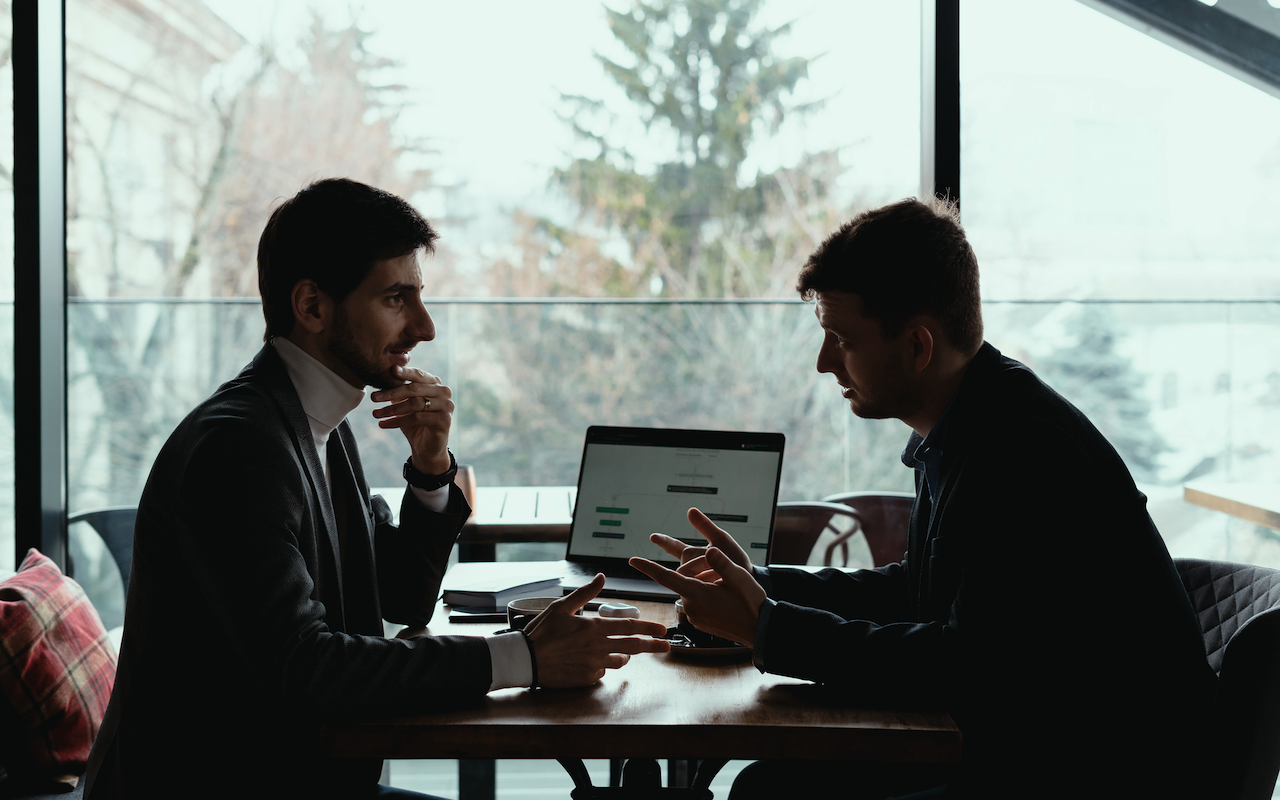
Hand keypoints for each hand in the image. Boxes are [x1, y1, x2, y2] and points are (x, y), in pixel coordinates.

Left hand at [370, 366, 452, 473]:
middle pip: (415, 389)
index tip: (391, 370)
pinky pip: (416, 418)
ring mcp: (446, 406)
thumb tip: (383, 378)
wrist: (427, 448)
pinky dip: (397, 421)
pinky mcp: (444, 421)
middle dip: (391, 393)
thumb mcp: (406, 404)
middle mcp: (444, 392)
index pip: (419, 375)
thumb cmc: (415, 423)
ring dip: (392, 409)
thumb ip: (400, 391)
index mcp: (436, 384)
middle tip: (374, 397)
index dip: (406, 372)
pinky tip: (384, 424)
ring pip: (414, 404)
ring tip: (376, 414)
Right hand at [523, 574, 670, 687]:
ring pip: (619, 661)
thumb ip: (585, 593)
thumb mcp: (561, 607)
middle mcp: (598, 647)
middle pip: (633, 646)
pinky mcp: (586, 679)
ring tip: (624, 654)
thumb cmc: (541, 632)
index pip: (629, 626)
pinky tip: (589, 662)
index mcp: (594, 627)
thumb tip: (601, 577)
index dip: (648, 627)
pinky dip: (600, 667)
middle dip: (652, 645)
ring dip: (624, 656)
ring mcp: (593, 665)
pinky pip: (601, 673)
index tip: (662, 630)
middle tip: (666, 646)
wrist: (525, 659)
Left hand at [630, 510, 765, 646]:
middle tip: (721, 572)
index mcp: (696, 594)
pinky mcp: (700, 622)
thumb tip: (708, 550)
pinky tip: (724, 597)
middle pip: (683, 579)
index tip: (632, 560)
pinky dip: (704, 593)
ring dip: (702, 582)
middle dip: (696, 569)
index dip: (648, 567)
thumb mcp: (739, 577)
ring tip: (726, 587)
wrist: (760, 630)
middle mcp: (691, 606)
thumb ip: (721, 563)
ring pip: (690, 589)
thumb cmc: (750, 602)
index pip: (666, 578)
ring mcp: (694, 616)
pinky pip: (696, 601)